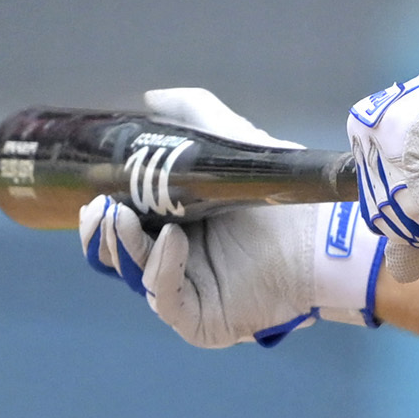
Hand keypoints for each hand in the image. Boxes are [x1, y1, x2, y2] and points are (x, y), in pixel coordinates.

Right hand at [74, 90, 386, 348]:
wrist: (325, 238)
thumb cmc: (284, 199)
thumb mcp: (236, 145)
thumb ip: (196, 116)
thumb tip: (151, 97)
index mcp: (174, 229)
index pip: (122, 228)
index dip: (103, 216)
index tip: (93, 195)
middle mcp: (175, 264)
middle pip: (118, 256)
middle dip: (103, 234)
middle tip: (100, 209)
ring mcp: (186, 293)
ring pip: (134, 276)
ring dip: (124, 246)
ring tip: (125, 218)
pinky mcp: (199, 320)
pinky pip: (165, 299)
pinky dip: (162, 270)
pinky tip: (173, 242)